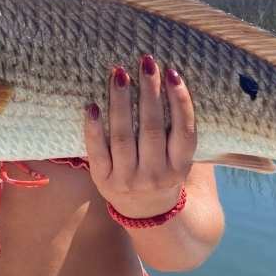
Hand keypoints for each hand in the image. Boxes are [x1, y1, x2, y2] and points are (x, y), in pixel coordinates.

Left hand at [83, 55, 196, 218]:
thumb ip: (181, 130)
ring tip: (119, 73)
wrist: (147, 214)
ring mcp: (127, 179)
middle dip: (149, 92)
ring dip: (120, 102)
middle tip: (146, 62)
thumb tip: (175, 82)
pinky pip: (97, 152)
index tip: (172, 72)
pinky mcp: (103, 180)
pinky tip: (92, 106)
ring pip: (123, 136)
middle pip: (152, 129)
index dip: (179, 101)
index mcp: (179, 167)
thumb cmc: (165, 172)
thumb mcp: (181, 160)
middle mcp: (155, 175)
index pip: (183, 131)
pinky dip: (94, 129)